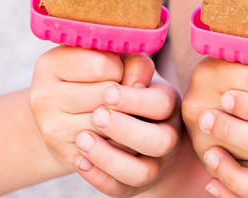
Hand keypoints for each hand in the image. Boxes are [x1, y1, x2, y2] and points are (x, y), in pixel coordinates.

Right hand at [29, 46, 125, 171]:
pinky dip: (123, 143)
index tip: (114, 71)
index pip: (103, 65)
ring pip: (112, 126)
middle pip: (107, 97)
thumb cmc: (98, 82)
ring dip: (128, 120)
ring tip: (120, 114)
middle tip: (118, 96)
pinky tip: (116, 135)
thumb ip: (133, 62)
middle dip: (124, 95)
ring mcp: (53, 130)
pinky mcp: (68, 157)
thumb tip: (139, 86)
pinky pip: (112, 151)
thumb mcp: (112, 60)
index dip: (120, 68)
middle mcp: (43, 98)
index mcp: (49, 64)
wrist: (69, 120)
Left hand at [75, 55, 182, 196]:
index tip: (107, 92)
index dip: (136, 100)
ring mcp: (151, 164)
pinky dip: (98, 177)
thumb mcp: (125, 69)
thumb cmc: (118, 85)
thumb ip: (126, 63)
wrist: (114, 121)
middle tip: (97, 115)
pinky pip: (118, 189)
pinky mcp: (129, 185)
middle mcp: (167, 136)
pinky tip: (79, 160)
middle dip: (126, 129)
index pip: (162, 104)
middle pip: (159, 141)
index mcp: (168, 104)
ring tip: (82, 139)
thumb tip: (121, 69)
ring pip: (140, 172)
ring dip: (110, 157)